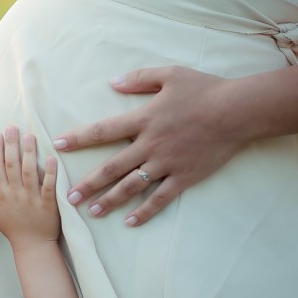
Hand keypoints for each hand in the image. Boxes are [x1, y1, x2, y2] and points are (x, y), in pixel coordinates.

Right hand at [0, 127, 59, 246]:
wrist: (33, 246)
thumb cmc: (14, 230)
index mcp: (3, 195)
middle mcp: (15, 194)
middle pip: (11, 165)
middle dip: (11, 145)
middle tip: (12, 128)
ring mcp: (31, 198)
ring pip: (28, 171)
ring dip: (28, 152)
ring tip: (30, 136)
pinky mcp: (48, 203)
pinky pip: (48, 185)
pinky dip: (49, 171)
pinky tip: (50, 157)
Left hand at [52, 66, 248, 225]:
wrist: (240, 111)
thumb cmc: (205, 90)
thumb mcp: (170, 75)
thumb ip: (139, 79)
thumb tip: (112, 82)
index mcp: (143, 119)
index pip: (103, 131)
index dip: (79, 138)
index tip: (57, 145)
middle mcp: (150, 144)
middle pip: (111, 167)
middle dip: (88, 184)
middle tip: (68, 198)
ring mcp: (167, 163)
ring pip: (131, 186)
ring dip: (109, 200)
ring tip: (91, 212)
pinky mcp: (184, 176)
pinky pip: (160, 198)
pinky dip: (145, 211)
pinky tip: (130, 222)